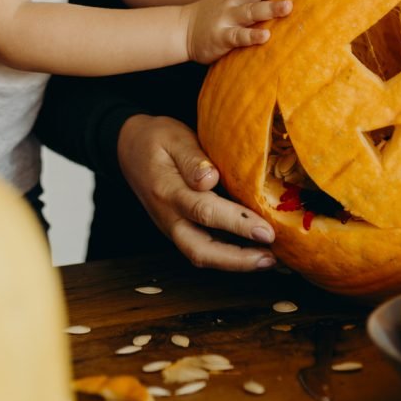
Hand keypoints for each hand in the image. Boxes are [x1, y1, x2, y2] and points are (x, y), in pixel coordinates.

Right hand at [117, 114, 277, 270]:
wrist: (129, 148)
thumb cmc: (156, 139)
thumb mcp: (173, 137)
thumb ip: (191, 158)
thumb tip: (210, 179)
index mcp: (168, 190)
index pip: (205, 211)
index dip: (238, 223)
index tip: (267, 230)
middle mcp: (169, 216)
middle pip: (199, 250)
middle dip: (237, 260)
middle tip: (271, 258)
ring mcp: (172, 227)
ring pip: (201, 255)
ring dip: (235, 263)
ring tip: (269, 260)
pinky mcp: (180, 229)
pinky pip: (203, 248)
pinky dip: (229, 256)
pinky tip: (255, 252)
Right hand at [182, 0, 301, 62]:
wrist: (181, 29)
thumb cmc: (215, 13)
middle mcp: (234, 1)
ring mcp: (227, 18)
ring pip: (251, 12)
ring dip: (270, 8)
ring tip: (289, 6)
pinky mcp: (221, 37)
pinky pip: (238, 37)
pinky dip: (252, 36)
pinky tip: (265, 36)